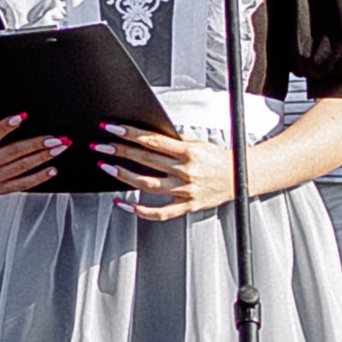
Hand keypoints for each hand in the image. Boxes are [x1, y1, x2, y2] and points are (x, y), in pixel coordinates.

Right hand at [0, 111, 67, 194]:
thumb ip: (1, 128)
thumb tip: (26, 116)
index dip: (6, 126)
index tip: (24, 116)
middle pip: (12, 152)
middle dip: (36, 144)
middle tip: (56, 139)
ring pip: (21, 167)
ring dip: (43, 157)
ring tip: (59, 149)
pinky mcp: (1, 188)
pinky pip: (23, 184)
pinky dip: (39, 177)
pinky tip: (53, 170)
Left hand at [94, 125, 231, 219]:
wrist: (240, 177)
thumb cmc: (218, 159)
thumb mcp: (198, 142)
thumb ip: (175, 141)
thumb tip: (151, 136)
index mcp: (188, 152)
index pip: (152, 140)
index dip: (130, 134)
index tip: (113, 129)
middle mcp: (185, 171)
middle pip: (146, 160)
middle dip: (120, 151)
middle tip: (102, 146)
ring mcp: (184, 190)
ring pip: (147, 185)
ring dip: (124, 176)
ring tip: (108, 168)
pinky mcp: (186, 206)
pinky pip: (159, 212)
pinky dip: (139, 210)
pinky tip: (123, 204)